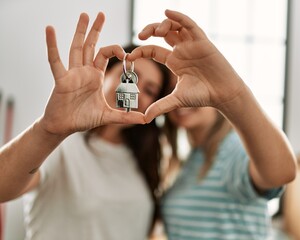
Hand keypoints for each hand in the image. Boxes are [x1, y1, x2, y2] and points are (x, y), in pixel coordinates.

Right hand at [42, 12, 144, 135]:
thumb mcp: (108, 116)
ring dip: (80, 31)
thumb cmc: (83, 119)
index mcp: (95, 76)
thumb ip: (126, 117)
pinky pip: (56, 60)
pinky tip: (50, 30)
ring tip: (84, 15)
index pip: (105, 55)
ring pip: (76, 48)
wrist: (64, 127)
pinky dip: (52, 45)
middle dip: (96, 29)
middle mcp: (84, 71)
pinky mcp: (61, 79)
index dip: (115, 50)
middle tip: (101, 14)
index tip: (125, 53)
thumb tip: (145, 120)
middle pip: (91, 45)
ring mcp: (72, 73)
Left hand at [128, 10, 244, 121]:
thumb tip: (144, 119)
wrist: (223, 94)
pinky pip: (190, 25)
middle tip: (140, 36)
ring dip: (163, 24)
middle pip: (162, 33)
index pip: (153, 50)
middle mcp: (181, 51)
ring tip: (156, 31)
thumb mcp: (177, 100)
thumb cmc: (202, 96)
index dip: (140, 51)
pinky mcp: (202, 41)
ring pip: (175, 27)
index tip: (130, 56)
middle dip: (149, 30)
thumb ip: (160, 106)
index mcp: (174, 62)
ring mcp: (192, 45)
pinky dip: (179, 17)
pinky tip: (168, 12)